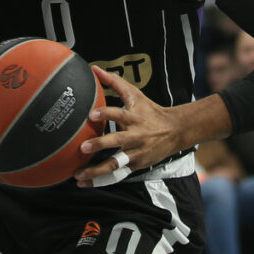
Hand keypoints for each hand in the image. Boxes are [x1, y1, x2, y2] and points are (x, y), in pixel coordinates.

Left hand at [73, 67, 185, 186]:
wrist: (175, 132)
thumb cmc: (149, 111)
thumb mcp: (135, 95)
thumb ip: (114, 83)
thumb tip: (94, 68)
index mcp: (133, 117)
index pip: (119, 113)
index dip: (105, 113)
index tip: (90, 114)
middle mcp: (135, 136)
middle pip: (117, 141)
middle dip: (100, 145)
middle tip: (83, 147)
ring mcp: (135, 153)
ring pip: (115, 164)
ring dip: (96, 171)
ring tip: (78, 176)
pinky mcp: (135, 165)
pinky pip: (116, 175)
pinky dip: (100, 181)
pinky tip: (84, 184)